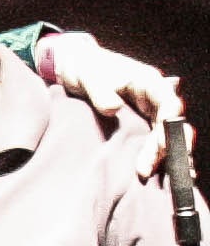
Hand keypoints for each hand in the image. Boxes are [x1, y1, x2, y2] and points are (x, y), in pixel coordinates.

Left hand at [34, 34, 183, 176]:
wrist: (75, 68)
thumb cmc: (85, 68)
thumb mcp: (89, 76)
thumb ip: (100, 91)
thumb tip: (113, 109)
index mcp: (148, 81)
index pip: (167, 101)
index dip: (169, 122)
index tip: (163, 143)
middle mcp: (154, 97)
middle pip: (170, 123)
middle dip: (166, 146)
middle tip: (148, 167)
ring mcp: (148, 111)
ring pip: (165, 134)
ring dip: (165, 155)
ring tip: (167, 176)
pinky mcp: (138, 123)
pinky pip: (152, 140)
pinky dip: (158, 156)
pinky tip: (161, 174)